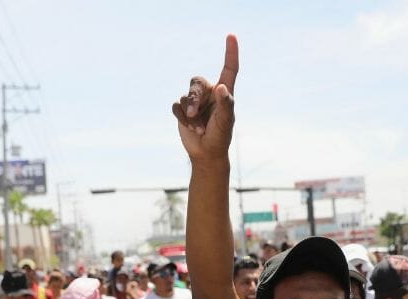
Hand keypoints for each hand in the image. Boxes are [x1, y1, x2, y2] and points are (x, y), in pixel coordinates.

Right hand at [172, 35, 237, 162]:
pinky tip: (191, 128)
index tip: (231, 36)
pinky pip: (176, 105)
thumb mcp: (225, 122)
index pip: (229, 68)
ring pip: (186, 96)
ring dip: (190, 113)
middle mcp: (210, 93)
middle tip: (194, 114)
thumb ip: (225, 104)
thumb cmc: (220, 137)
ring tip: (197, 127)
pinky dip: (182, 118)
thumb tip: (221, 87)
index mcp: (224, 91)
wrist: (206, 153)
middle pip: (197, 82)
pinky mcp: (183, 109)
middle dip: (194, 98)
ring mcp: (195, 101)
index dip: (230, 52)